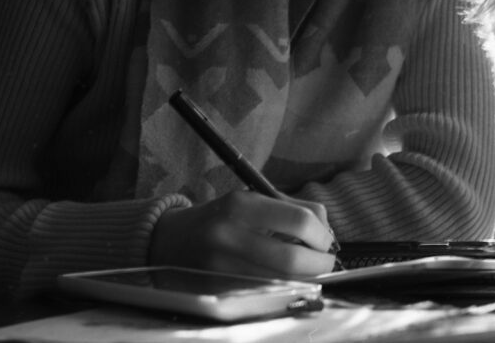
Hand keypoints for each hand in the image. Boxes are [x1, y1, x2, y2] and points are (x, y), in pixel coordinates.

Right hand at [148, 190, 336, 277]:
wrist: (167, 241)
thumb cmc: (220, 218)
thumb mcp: (250, 200)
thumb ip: (291, 210)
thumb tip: (327, 231)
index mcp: (240, 204)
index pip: (299, 221)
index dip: (322, 235)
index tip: (326, 240)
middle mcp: (229, 235)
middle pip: (293, 258)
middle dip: (320, 263)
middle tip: (326, 262)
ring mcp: (221, 267)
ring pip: (281, 281)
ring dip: (304, 279)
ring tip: (307, 270)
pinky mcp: (217, 291)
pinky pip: (263, 293)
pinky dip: (282, 288)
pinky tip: (283, 280)